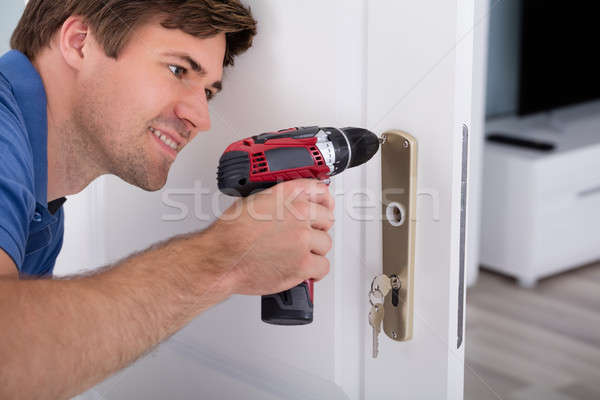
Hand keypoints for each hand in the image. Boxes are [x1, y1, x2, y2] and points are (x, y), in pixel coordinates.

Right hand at [206, 179, 334, 295]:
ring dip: (316, 249)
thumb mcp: (255, 200)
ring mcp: (303, 241)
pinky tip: (307, 269)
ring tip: (301, 253)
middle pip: (326, 220)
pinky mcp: (303, 265)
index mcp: (288, 197)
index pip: (321, 192)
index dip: (323, 201)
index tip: (323, 206)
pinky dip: (315, 270)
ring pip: (325, 244)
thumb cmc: (231, 233)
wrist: (222, 258)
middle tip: (306, 235)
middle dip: (317, 227)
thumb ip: (280, 197)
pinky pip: (323, 266)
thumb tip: (293, 197)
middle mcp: (299, 217)